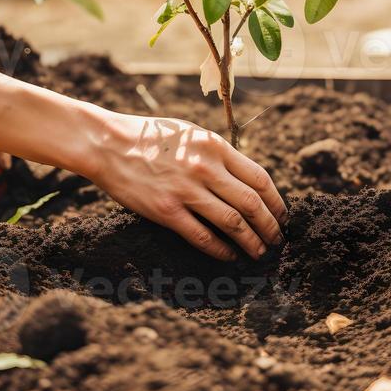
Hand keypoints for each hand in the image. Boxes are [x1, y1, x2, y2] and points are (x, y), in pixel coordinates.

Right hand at [91, 113, 287, 260]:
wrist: (108, 144)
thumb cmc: (150, 137)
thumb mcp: (191, 134)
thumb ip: (218, 154)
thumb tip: (245, 179)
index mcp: (214, 146)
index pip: (260, 178)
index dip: (276, 202)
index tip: (282, 216)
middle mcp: (205, 168)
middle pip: (252, 204)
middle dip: (270, 227)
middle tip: (277, 241)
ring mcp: (186, 191)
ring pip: (233, 223)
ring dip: (251, 242)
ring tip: (259, 252)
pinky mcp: (166, 211)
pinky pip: (202, 237)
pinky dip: (221, 250)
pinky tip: (229, 256)